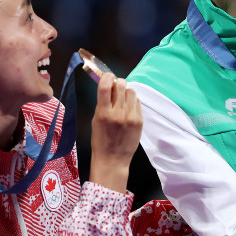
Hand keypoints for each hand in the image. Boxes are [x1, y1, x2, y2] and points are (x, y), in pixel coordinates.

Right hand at [88, 73, 142, 192]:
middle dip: (118, 83)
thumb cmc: (100, 140)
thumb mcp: (96, 120)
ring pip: (132, 92)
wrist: (112, 159)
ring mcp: (131, 117)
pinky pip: (137, 102)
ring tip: (123, 100)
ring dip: (126, 92)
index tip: (107, 76)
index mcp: (103, 113)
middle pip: (121, 85)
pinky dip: (132, 102)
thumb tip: (109, 88)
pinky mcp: (140, 121)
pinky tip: (128, 109)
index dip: (107, 77)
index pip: (106, 86)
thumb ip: (102, 104)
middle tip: (116, 87)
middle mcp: (118, 113)